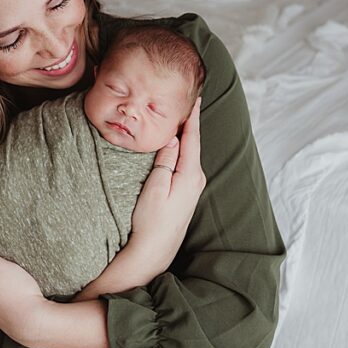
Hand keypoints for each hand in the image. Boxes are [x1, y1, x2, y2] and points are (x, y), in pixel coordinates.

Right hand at [127, 96, 205, 271]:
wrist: (154, 250)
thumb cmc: (151, 221)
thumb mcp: (155, 187)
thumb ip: (165, 161)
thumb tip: (172, 137)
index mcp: (190, 174)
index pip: (192, 138)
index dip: (192, 116)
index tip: (194, 97)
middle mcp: (196, 179)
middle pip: (192, 143)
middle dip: (188, 121)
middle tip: (185, 99)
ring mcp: (192, 187)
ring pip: (189, 152)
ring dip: (184, 135)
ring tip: (179, 116)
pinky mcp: (186, 193)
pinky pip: (185, 162)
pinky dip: (181, 149)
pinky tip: (175, 143)